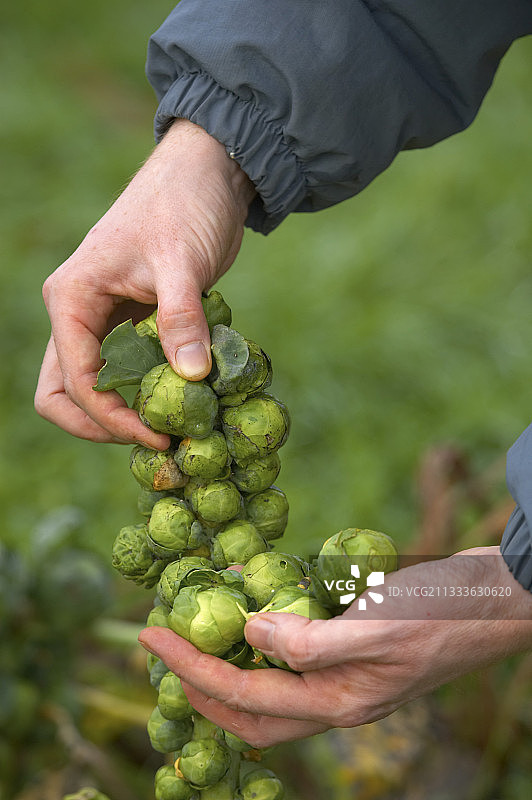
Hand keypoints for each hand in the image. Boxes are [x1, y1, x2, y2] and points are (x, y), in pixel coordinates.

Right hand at [35, 119, 254, 446]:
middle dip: (104, 425)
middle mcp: (75, 315)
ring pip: (89, 388)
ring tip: (168, 425)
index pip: (77, 380)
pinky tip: (180, 397)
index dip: (112, 418)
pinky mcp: (130, 324)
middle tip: (157, 437)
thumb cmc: (184, 205)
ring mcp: (100, 322)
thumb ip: (181, 318)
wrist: (205, 175)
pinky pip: (124, 372)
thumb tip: (191, 376)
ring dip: (122, 414)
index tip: (160, 434)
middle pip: (64, 395)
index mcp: (72, 299)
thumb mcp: (182, 262)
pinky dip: (144, 392)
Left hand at [139, 547, 531, 747]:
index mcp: (338, 702)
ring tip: (199, 623)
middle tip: (162, 644)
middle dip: (199, 680)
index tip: (149, 635)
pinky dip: (268, 630)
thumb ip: (311, 642)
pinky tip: (257, 600)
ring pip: (271, 682)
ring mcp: (348, 674)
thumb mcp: (378, 626)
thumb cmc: (446, 612)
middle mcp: (337, 697)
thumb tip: (248, 637)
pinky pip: (297, 648)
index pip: (244, 696)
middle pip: (249, 708)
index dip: (190, 669)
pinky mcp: (357, 646)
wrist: (499, 596)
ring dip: (231, 658)